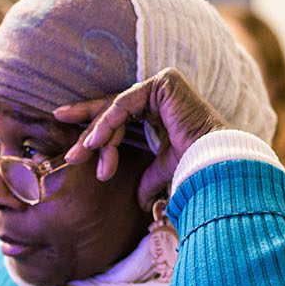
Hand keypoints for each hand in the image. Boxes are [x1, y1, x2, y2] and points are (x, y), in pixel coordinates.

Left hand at [56, 68, 229, 209]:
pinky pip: (126, 105)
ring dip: (96, 135)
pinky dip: (108, 123)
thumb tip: (137, 202)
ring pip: (116, 110)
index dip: (93, 126)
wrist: (215, 161)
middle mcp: (160, 94)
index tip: (72, 144)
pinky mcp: (164, 83)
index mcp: (159, 110)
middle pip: (112, 110)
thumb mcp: (161, 170)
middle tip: (70, 155)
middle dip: (88, 134)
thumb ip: (146, 179)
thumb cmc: (195, 164)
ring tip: (81, 156)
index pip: (119, 116)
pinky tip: (96, 142)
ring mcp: (162, 85)